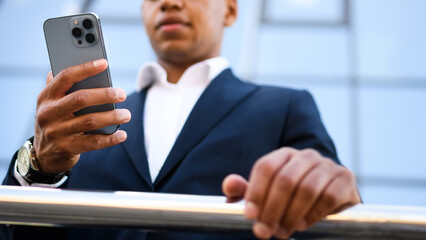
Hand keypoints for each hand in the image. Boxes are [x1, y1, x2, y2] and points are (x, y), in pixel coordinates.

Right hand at [33, 59, 130, 173]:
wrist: (44, 154)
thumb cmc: (55, 121)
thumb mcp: (52, 104)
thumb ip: (63, 87)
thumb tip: (80, 62)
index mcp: (46, 96)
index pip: (66, 77)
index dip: (85, 68)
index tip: (104, 63)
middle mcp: (49, 113)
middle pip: (81, 99)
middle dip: (105, 95)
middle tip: (122, 94)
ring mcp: (56, 132)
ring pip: (89, 121)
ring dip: (112, 117)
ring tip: (127, 114)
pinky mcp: (66, 148)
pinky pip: (93, 143)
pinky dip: (110, 139)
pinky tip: (122, 134)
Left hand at [222, 147, 360, 238]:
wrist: (330, 199)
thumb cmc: (292, 197)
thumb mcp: (267, 194)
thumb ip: (246, 191)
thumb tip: (229, 185)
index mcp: (284, 154)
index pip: (266, 167)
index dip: (256, 192)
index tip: (249, 215)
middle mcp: (306, 155)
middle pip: (285, 179)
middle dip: (272, 209)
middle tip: (264, 231)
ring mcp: (327, 165)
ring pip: (307, 188)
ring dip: (292, 215)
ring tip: (283, 232)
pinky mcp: (345, 178)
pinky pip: (329, 196)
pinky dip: (314, 214)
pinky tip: (303, 225)